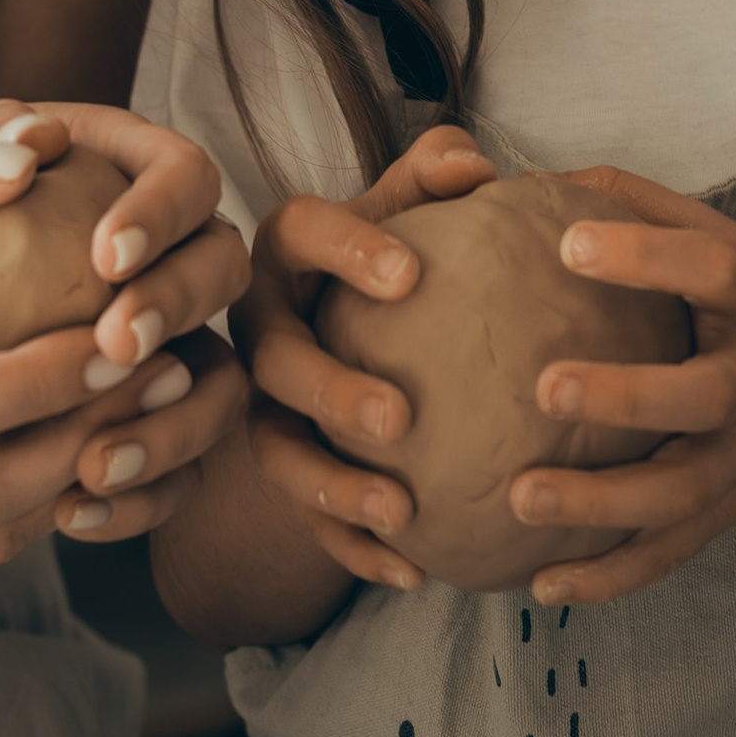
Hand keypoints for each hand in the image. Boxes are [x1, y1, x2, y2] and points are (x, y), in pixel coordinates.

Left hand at [0, 91, 251, 550]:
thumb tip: (19, 159)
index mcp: (94, 157)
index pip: (181, 172)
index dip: (163, 214)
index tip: (107, 259)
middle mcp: (135, 243)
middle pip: (218, 270)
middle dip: (180, 314)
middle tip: (116, 355)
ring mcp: (138, 330)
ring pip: (209, 380)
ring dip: (170, 430)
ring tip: (96, 465)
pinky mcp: (119, 411)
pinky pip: (165, 461)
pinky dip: (139, 494)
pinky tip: (74, 513)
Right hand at [235, 124, 497, 592]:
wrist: (334, 337)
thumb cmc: (384, 260)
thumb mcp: (399, 214)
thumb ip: (431, 181)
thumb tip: (476, 165)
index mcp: (286, 249)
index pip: (303, 232)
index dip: (349, 248)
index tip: (411, 275)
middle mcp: (259, 329)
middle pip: (276, 360)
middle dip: (330, 390)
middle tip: (399, 418)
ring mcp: (260, 407)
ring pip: (277, 452)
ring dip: (334, 487)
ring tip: (404, 512)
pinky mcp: (278, 472)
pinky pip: (306, 523)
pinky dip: (354, 548)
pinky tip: (412, 571)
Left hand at [502, 167, 735, 606]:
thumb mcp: (724, 240)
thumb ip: (636, 203)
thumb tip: (529, 173)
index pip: (710, 269)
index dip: (644, 254)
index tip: (566, 242)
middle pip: (702, 397)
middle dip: (627, 396)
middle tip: (545, 388)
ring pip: (677, 494)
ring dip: (598, 505)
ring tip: (517, 498)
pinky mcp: (722, 515)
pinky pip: (666, 554)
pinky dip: (608, 578)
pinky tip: (542, 584)